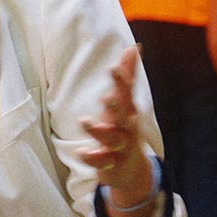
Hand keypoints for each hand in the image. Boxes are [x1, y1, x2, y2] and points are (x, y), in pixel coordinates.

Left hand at [78, 45, 154, 205]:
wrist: (133, 170)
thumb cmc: (124, 128)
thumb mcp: (126, 103)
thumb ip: (128, 75)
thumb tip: (134, 46)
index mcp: (128, 110)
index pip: (126, 93)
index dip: (121, 81)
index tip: (112, 68)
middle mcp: (126, 128)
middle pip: (123, 115)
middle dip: (116, 106)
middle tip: (105, 97)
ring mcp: (120, 147)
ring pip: (112, 139)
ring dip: (99, 131)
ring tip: (84, 121)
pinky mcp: (111, 165)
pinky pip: (103, 163)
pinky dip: (93, 159)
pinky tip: (81, 153)